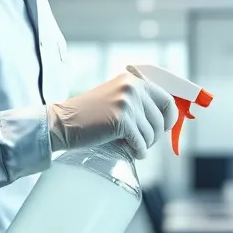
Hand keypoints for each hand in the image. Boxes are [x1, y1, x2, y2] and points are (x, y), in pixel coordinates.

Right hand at [47, 73, 178, 158]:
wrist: (63, 122)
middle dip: (154, 135)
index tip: (165, 128)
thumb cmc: (90, 115)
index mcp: (133, 80)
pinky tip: (132, 152)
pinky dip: (138, 151)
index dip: (170, 117)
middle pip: (160, 119)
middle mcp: (132, 88)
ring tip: (131, 145)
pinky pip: (141, 142)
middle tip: (143, 142)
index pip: (166, 98)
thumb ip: (138, 101)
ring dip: (144, 144)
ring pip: (151, 133)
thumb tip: (165, 118)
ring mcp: (127, 103)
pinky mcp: (121, 120)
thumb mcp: (117, 98)